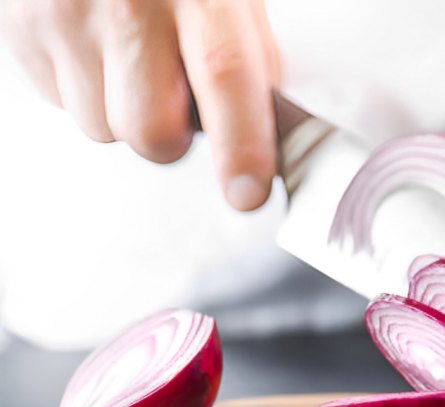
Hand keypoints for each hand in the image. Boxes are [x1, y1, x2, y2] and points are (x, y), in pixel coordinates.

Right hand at [0, 0, 280, 210]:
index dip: (241, 145)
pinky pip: (63, 104)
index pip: (225, 75)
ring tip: (131, 56)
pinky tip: (98, 46)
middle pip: (151, 132)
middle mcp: (128, 3)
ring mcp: (65, 16)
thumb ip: (248, 52)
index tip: (248, 193)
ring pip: (103, 129)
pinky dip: (88, 90)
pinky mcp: (22, 30)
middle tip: (175, 96)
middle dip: (171, 138)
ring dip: (125, 112)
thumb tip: (264, 129)